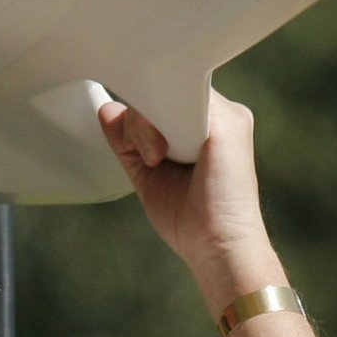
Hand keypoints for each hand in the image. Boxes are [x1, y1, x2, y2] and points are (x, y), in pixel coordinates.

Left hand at [97, 88, 281, 312]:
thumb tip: (107, 109)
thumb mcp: (147, 174)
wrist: (217, 245)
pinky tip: (161, 152)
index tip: (141, 153)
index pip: (160, 98)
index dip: (138, 119)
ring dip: (147, 126)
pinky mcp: (229, 120)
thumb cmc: (190, 219)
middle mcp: (218, 114)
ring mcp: (226, 114)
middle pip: (162, 90)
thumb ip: (127, 141)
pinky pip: (182, 97)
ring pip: (168, 91)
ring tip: (158, 159)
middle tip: (152, 159)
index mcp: (203, 124)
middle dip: (140, 122)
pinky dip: (159, 124)